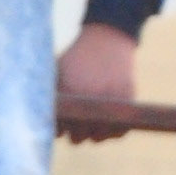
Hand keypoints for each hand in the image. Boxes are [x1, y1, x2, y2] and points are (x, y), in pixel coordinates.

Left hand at [56, 22, 137, 139]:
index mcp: (70, 89)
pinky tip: (107, 125)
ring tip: (92, 126)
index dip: (58, 131)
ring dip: (95, 135)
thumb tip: (47, 128)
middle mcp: (91, 97)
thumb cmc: (76, 58)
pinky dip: (114, 133)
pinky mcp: (128, 100)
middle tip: (76, 128)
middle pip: (79, 136)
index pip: (60, 128)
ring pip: (100, 137)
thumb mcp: (57, 72)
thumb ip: (49, 97)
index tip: (60, 128)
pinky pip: (120, 131)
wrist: (107, 38)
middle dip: (75, 135)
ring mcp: (111, 100)